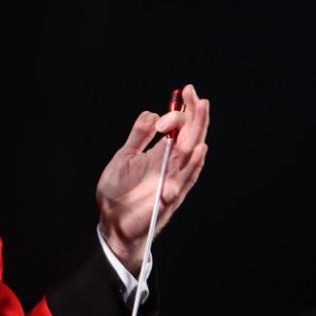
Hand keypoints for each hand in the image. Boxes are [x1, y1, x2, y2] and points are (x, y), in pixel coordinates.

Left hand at [96, 84, 209, 272]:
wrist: (112, 223)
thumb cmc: (119, 194)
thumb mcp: (124, 157)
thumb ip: (138, 137)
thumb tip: (151, 114)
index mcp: (161, 154)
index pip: (181, 128)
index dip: (184, 110)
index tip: (184, 92)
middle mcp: (171, 166)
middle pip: (190, 136)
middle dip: (196, 115)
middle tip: (198, 95)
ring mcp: (172, 180)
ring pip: (191, 154)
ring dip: (198, 132)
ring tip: (204, 111)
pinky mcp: (168, 197)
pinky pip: (184, 180)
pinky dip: (192, 165)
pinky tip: (198, 149)